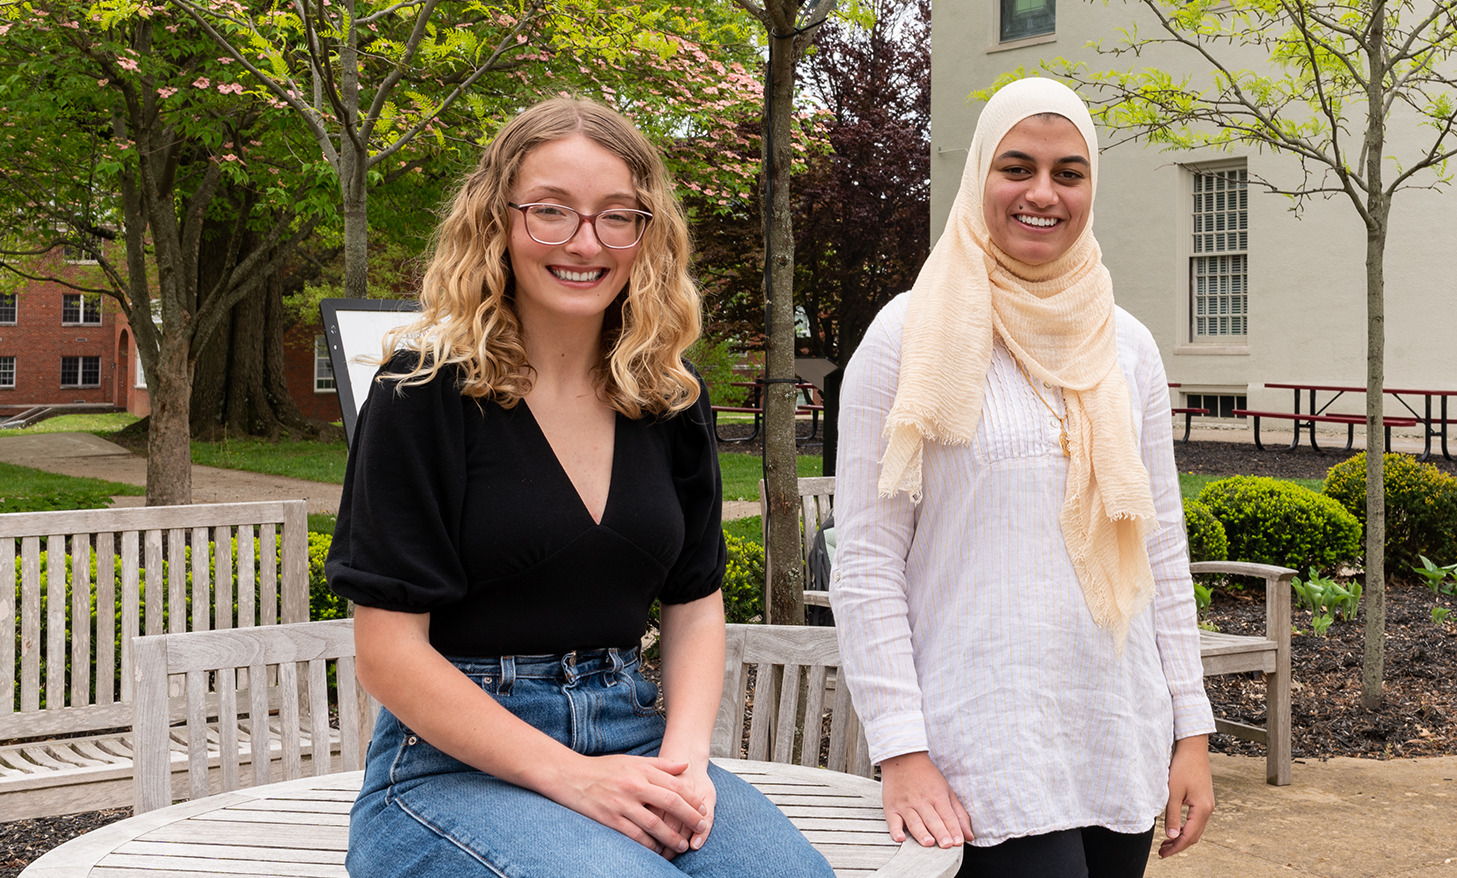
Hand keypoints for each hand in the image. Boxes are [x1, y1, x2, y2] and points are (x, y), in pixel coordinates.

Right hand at [554, 754, 708, 856]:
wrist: (571, 776)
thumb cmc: (603, 769)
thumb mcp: (633, 761)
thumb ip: (661, 765)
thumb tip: (685, 766)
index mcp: (642, 771)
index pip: (675, 785)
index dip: (692, 799)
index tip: (703, 809)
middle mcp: (634, 786)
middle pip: (670, 803)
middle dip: (689, 817)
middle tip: (701, 827)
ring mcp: (622, 804)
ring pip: (654, 824)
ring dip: (671, 837)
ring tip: (682, 845)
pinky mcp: (611, 819)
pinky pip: (635, 836)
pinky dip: (649, 845)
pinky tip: (657, 849)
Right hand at [879, 751, 972, 848]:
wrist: (903, 758)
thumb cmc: (926, 776)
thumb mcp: (947, 790)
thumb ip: (958, 814)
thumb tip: (968, 835)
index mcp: (937, 796)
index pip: (948, 816)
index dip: (954, 829)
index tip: (959, 841)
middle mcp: (921, 801)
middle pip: (932, 819)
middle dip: (940, 833)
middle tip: (946, 845)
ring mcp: (906, 804)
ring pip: (915, 821)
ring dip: (921, 833)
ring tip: (928, 843)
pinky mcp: (892, 807)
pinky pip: (893, 821)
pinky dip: (895, 830)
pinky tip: (900, 838)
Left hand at [1160, 735, 1213, 857]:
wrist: (1193, 749)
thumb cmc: (1182, 767)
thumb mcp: (1173, 792)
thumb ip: (1171, 815)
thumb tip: (1170, 836)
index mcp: (1202, 809)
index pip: (1189, 836)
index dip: (1176, 848)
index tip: (1163, 854)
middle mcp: (1209, 809)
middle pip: (1194, 836)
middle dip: (1178, 846)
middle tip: (1162, 852)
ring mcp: (1208, 804)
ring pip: (1196, 829)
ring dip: (1182, 837)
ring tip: (1166, 843)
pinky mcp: (1204, 800)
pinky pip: (1196, 820)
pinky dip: (1186, 828)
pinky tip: (1175, 828)